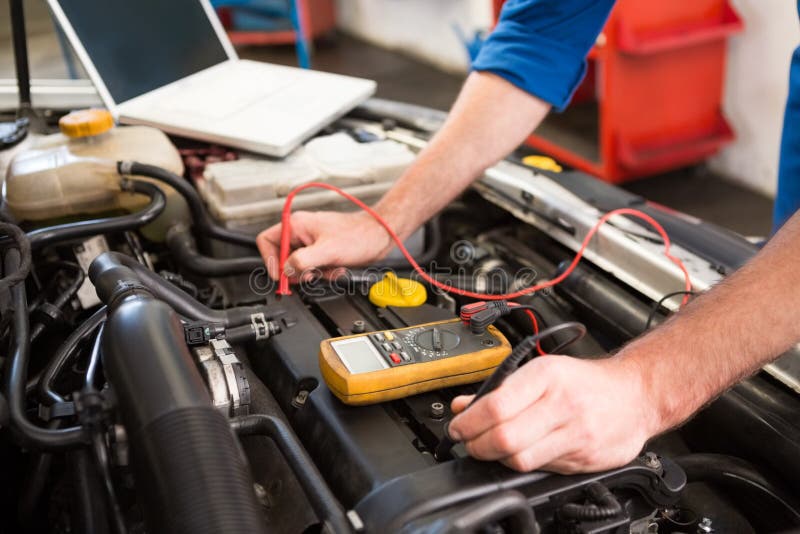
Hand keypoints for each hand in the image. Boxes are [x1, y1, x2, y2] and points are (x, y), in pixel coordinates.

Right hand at [257, 210, 395, 280]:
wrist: (379, 236)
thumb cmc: (359, 236)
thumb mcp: (327, 251)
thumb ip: (302, 261)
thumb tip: (286, 270)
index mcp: (296, 224)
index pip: (266, 241)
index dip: (270, 261)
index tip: (281, 275)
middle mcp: (300, 232)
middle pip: (282, 258)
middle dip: (298, 271)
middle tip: (311, 274)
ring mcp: (310, 242)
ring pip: (298, 266)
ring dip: (314, 273)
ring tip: (330, 269)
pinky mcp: (321, 252)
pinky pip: (312, 268)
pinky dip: (323, 273)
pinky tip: (335, 269)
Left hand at [447, 355, 657, 473]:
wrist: (636, 395)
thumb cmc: (585, 381)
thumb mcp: (542, 371)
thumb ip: (500, 389)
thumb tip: (462, 406)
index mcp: (547, 376)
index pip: (496, 406)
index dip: (468, 423)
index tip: (458, 427)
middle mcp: (562, 404)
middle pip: (504, 438)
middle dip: (476, 445)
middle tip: (468, 442)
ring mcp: (575, 434)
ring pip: (520, 459)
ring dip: (495, 458)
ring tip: (491, 449)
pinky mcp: (584, 459)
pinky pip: (541, 469)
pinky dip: (522, 464)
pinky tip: (520, 453)